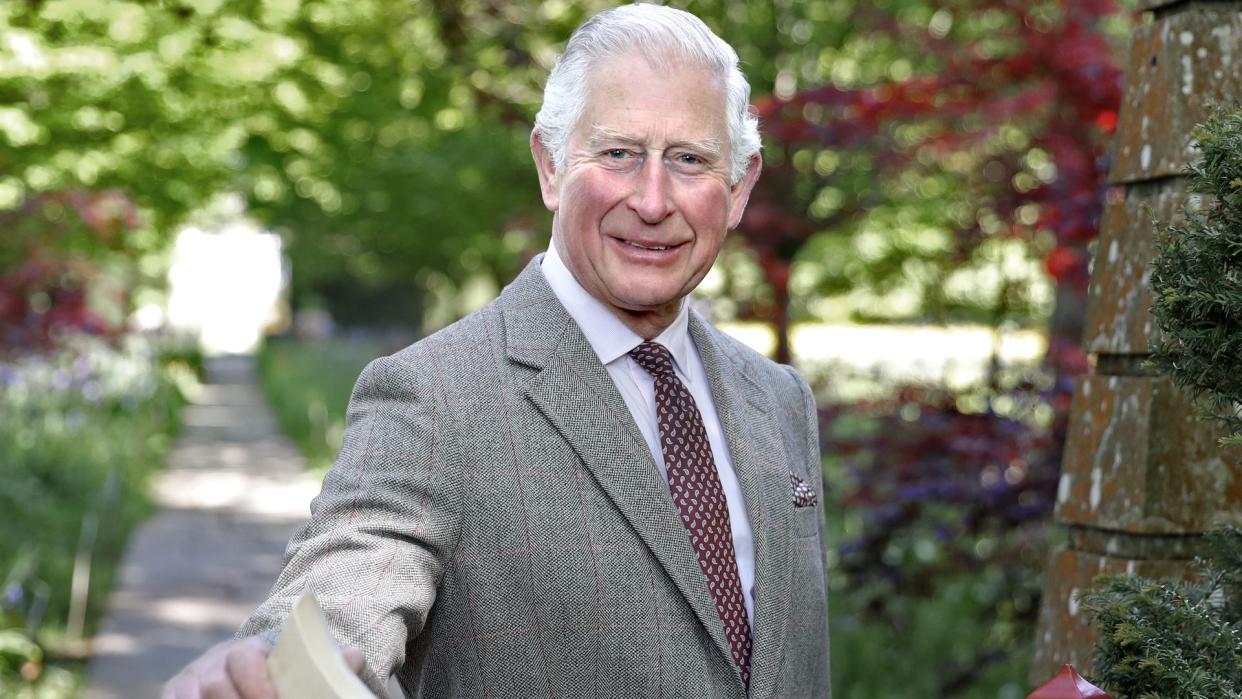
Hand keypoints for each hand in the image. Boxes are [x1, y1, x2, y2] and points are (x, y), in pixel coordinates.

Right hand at [162, 636, 365, 698]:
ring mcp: (190, 681)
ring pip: (194, 696)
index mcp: (247, 649)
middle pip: (215, 686)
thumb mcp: (301, 665)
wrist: (247, 677)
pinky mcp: (174, 694)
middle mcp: (213, 662)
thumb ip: (328, 661)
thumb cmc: (278, 675)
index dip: (257, 685)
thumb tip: (355, 656)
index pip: (245, 659)